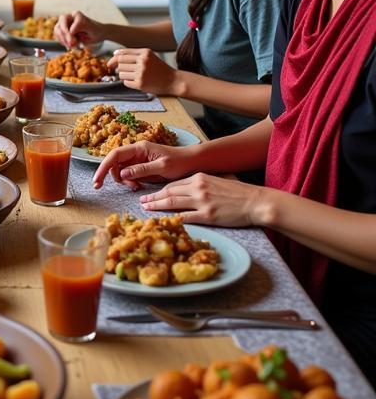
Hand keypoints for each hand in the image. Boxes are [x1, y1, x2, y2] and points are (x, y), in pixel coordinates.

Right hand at [54, 11, 105, 47]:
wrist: (97, 35)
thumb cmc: (95, 30)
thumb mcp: (90, 27)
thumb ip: (80, 26)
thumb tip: (70, 31)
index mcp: (75, 15)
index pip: (65, 21)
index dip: (67, 31)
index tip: (72, 42)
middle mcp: (68, 18)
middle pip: (59, 25)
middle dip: (63, 37)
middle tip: (70, 45)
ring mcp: (65, 25)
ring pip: (57, 31)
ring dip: (63, 40)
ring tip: (72, 46)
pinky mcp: (63, 31)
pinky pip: (58, 37)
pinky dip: (63, 42)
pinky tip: (71, 46)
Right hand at [93, 141, 198, 190]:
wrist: (192, 162)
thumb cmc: (179, 162)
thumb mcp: (161, 167)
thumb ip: (141, 170)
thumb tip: (122, 173)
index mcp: (139, 148)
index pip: (114, 155)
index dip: (103, 167)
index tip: (97, 181)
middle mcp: (135, 152)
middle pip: (114, 163)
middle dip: (114, 176)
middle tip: (123, 188)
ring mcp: (137, 159)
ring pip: (120, 170)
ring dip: (123, 180)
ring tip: (136, 188)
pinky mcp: (140, 167)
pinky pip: (128, 174)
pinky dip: (129, 182)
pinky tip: (138, 186)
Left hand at [109, 47, 177, 94]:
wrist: (173, 81)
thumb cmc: (160, 69)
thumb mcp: (149, 56)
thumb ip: (134, 54)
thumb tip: (115, 54)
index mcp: (145, 53)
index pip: (122, 54)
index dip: (113, 59)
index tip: (109, 63)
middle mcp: (143, 62)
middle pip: (120, 64)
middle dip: (119, 68)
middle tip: (124, 71)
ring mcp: (141, 73)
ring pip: (121, 73)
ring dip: (124, 76)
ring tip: (133, 76)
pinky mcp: (140, 84)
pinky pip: (125, 82)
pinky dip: (128, 82)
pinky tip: (137, 82)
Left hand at [138, 173, 261, 226]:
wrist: (257, 202)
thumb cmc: (241, 192)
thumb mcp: (220, 180)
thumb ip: (206, 181)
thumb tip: (194, 185)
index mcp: (200, 177)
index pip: (174, 184)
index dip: (160, 190)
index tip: (151, 194)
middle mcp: (198, 187)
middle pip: (169, 192)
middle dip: (153, 197)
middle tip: (142, 202)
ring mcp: (202, 202)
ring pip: (172, 203)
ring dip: (157, 206)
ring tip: (146, 209)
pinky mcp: (207, 216)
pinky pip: (185, 217)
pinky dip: (172, 219)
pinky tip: (163, 221)